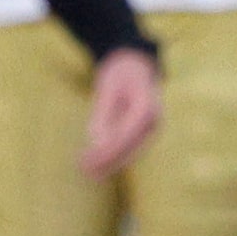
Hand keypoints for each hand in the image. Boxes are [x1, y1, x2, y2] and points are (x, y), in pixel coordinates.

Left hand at [81, 46, 161, 175]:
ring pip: (130, 152)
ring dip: (109, 164)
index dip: (105, 152)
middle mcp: (154, 120)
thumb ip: (103, 115)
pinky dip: (114, 157)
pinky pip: (130, 148)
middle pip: (128, 148)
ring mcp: (152, 128)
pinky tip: (97, 166)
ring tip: (87, 172)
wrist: (136, 63)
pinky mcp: (145, 132)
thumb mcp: (106, 89)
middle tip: (83, 170)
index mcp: (146, 107)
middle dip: (106, 161)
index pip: (124, 136)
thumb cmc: (119, 73)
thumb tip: (98, 143)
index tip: (86, 161)